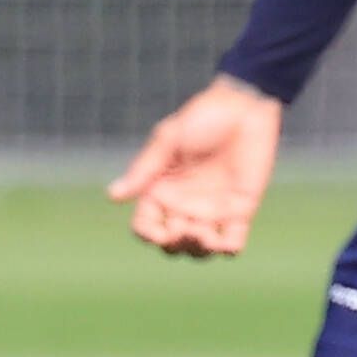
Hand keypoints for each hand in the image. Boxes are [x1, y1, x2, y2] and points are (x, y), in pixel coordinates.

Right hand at [109, 74, 284, 255]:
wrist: (243, 107)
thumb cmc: (201, 118)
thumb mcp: (167, 141)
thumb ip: (144, 170)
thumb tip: (113, 196)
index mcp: (160, 190)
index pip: (146, 226)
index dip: (148, 235)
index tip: (159, 231)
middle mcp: (183, 205)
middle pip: (171, 245)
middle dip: (174, 245)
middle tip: (184, 228)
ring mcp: (211, 211)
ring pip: (199, 250)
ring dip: (197, 250)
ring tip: (202, 233)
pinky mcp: (240, 211)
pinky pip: (232, 243)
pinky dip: (227, 250)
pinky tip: (222, 242)